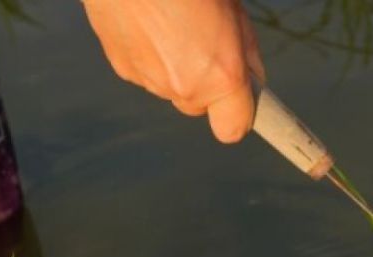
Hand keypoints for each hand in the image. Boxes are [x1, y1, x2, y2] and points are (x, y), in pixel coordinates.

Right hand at [81, 0, 264, 142]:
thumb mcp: (234, 11)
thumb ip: (245, 53)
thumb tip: (251, 79)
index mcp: (221, 74)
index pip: (232, 129)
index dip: (236, 116)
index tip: (239, 103)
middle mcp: (184, 86)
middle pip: (198, 106)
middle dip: (204, 85)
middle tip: (202, 42)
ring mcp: (149, 79)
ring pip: (169, 88)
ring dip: (173, 68)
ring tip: (171, 22)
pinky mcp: (121, 66)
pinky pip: (144, 72)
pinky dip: (148, 55)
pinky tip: (147, 21)